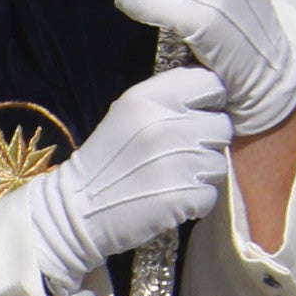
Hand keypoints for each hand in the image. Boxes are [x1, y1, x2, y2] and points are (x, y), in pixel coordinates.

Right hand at [2, 65, 232, 295]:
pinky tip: (169, 200)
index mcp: (148, 97)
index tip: (193, 117)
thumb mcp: (126, 115)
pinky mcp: (183, 196)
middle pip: (221, 126)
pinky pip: (211, 194)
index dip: (207, 102)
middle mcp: (165, 124)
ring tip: (171, 180)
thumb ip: (165, 102)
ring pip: (219, 162)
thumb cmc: (104, 162)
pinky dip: (195, 202)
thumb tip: (209, 100)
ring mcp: (177, 161)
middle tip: (178, 156)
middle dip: (205, 142)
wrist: (74, 211)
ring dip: (201, 175)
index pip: (209, 83)